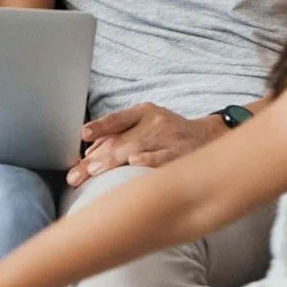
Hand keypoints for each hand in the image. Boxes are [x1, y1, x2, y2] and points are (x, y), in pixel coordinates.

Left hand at [68, 103, 223, 186]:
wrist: (210, 137)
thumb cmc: (168, 134)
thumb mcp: (147, 124)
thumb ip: (120, 135)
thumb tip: (87, 155)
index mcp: (144, 112)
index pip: (117, 118)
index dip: (100, 126)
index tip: (83, 134)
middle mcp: (155, 122)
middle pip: (121, 139)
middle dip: (96, 158)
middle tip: (76, 174)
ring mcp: (169, 138)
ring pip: (137, 148)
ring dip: (114, 160)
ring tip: (95, 171)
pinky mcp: (182, 153)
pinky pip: (164, 157)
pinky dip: (149, 160)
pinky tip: (134, 163)